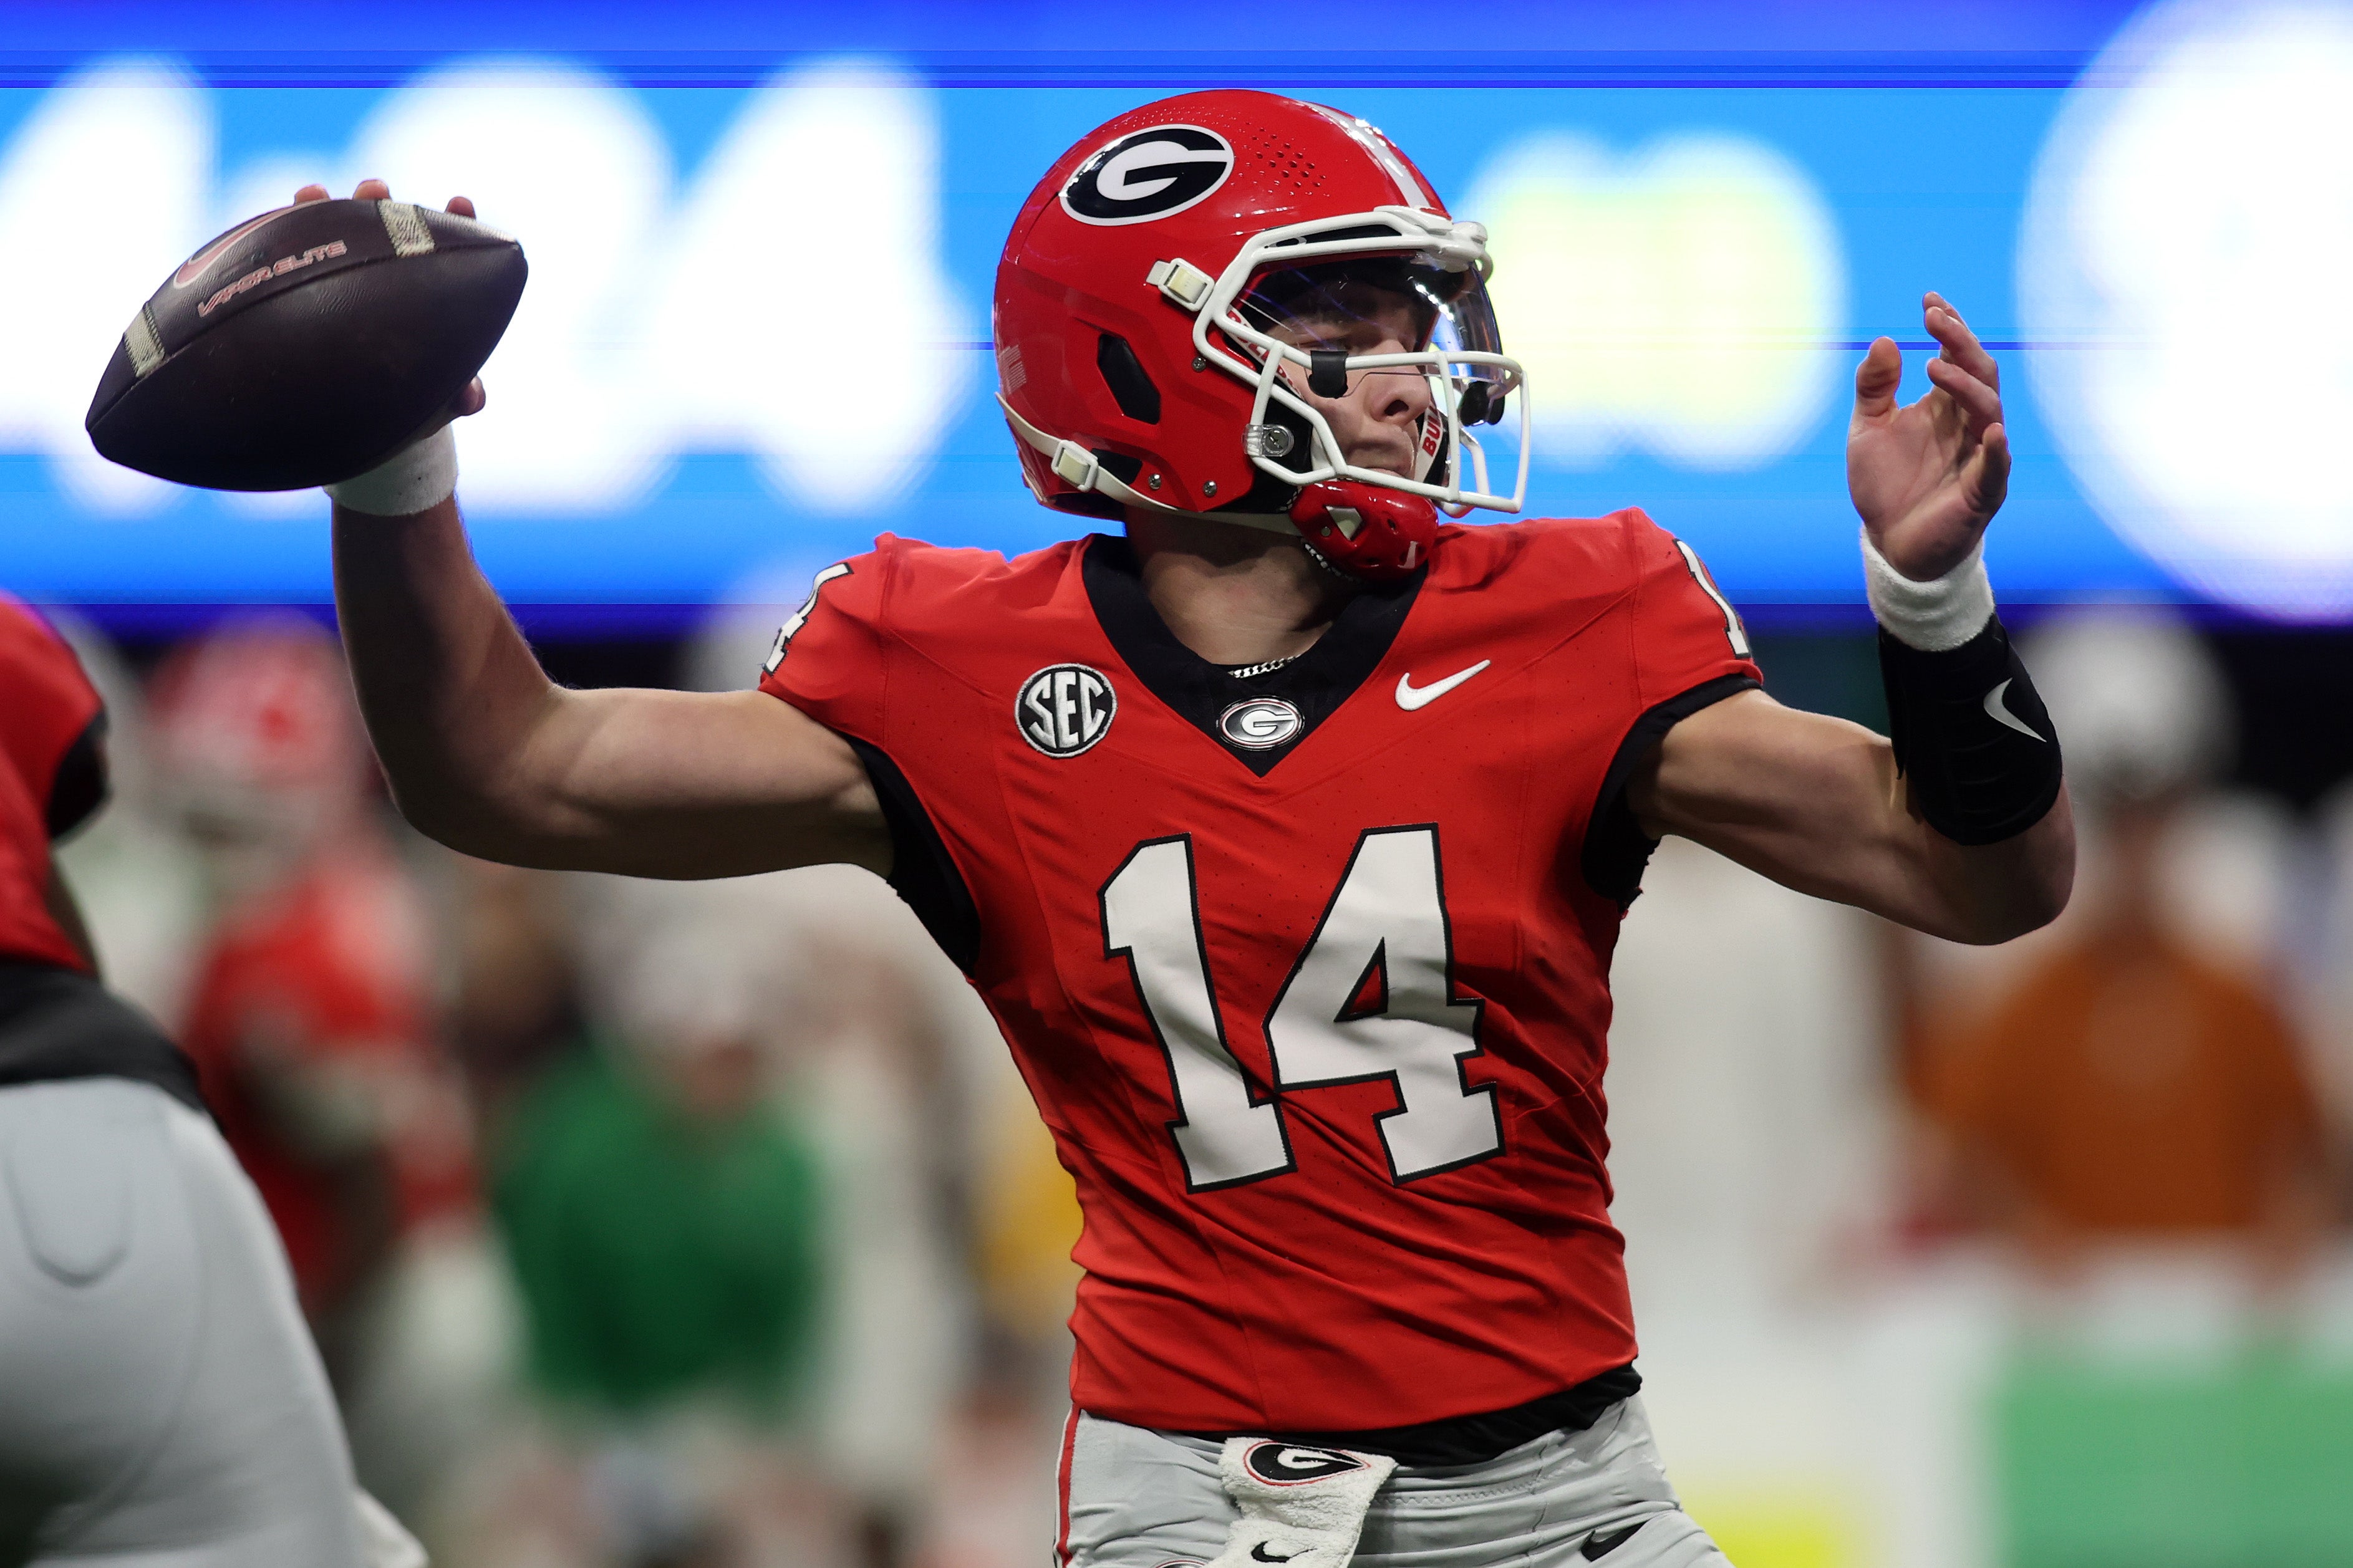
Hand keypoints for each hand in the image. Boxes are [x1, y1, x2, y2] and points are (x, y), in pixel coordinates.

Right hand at [294, 179, 487, 423]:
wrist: (350, 425)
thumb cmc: (402, 407)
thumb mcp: (431, 403)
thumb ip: (456, 396)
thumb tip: (474, 397)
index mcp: (425, 296)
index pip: (444, 252)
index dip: (455, 223)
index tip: (460, 205)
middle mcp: (384, 279)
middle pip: (386, 232)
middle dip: (381, 206)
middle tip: (376, 189)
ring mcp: (340, 280)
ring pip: (336, 236)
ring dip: (327, 211)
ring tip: (313, 193)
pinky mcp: (298, 288)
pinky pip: (288, 258)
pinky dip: (286, 231)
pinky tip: (281, 215)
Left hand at [1847, 293, 2008, 580]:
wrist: (1889, 542)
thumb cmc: (1885, 484)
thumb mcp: (1867, 429)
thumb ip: (1873, 387)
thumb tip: (1882, 340)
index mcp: (1945, 405)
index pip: (1956, 356)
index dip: (1948, 326)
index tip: (1928, 300)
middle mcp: (1968, 423)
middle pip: (1979, 373)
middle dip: (1960, 344)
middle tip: (1935, 321)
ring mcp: (1980, 455)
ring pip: (1988, 410)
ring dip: (1966, 386)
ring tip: (1936, 367)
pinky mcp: (1982, 491)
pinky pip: (1996, 466)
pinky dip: (1995, 449)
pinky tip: (1990, 430)